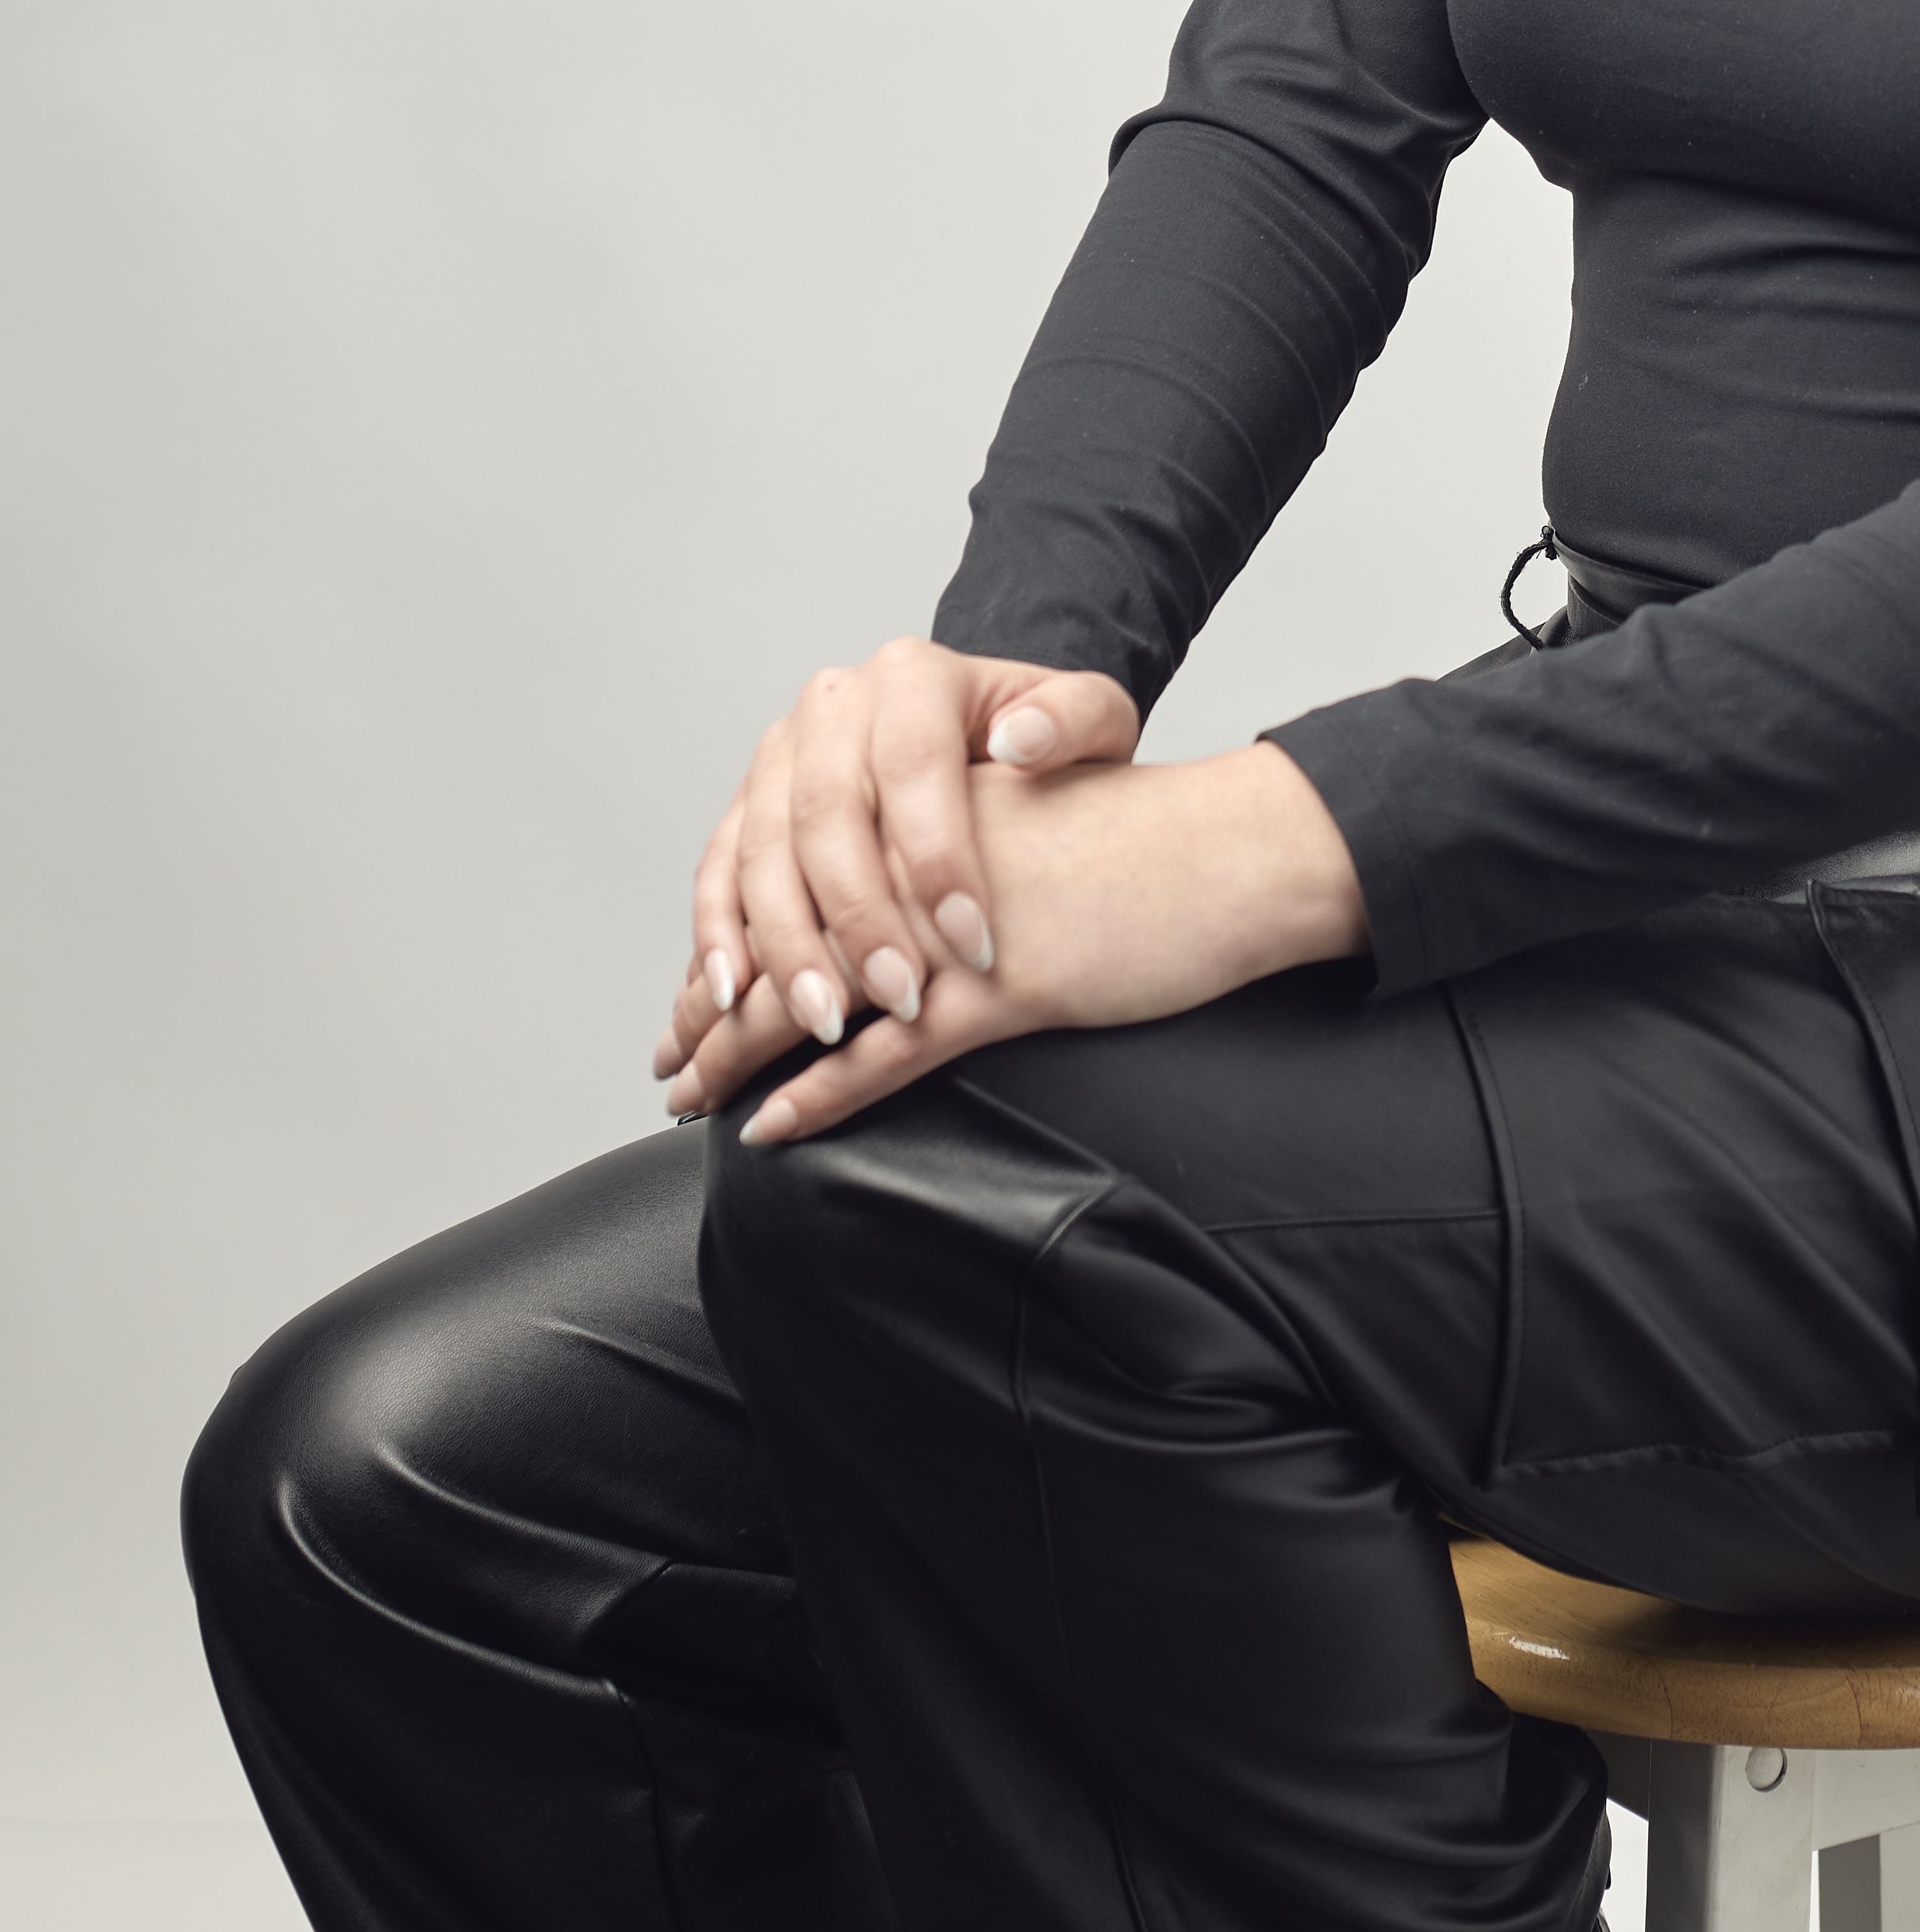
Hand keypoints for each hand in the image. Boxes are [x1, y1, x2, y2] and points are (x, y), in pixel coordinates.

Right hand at [656, 637, 1139, 1083]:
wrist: (986, 730)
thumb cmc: (1043, 741)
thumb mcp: (1091, 718)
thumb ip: (1077, 719)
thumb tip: (1022, 739)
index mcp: (913, 675)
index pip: (913, 763)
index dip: (940, 859)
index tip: (977, 945)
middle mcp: (834, 704)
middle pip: (825, 811)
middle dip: (860, 916)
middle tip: (901, 997)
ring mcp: (780, 752)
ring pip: (761, 847)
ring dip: (787, 942)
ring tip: (825, 1019)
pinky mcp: (747, 802)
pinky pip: (717, 868)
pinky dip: (720, 932)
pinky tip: (735, 994)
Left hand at [660, 741, 1371, 1141]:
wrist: (1238, 850)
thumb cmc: (1144, 853)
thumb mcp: (1029, 836)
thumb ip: (952, 857)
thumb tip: (888, 913)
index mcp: (924, 807)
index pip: (798, 870)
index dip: (737, 940)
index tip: (696, 994)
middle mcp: (924, 857)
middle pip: (788, 935)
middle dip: (717, 1007)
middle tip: (670, 1060)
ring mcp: (958, 925)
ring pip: (820, 995)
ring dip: (742, 1053)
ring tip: (692, 1097)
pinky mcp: (1004, 986)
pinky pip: (890, 1052)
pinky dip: (824, 1094)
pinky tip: (774, 1124)